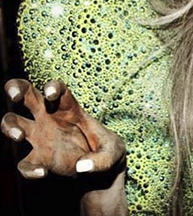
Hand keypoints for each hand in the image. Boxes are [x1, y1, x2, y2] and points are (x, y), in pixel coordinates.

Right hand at [1, 79, 125, 178]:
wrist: (101, 172)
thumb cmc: (107, 152)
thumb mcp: (113, 152)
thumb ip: (102, 159)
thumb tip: (82, 166)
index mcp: (71, 109)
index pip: (58, 90)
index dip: (52, 87)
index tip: (50, 94)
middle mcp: (51, 118)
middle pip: (28, 94)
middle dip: (16, 88)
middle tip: (14, 94)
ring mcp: (41, 138)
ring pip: (14, 122)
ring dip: (10, 126)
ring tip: (19, 136)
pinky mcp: (38, 159)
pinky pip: (24, 163)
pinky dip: (29, 170)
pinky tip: (42, 173)